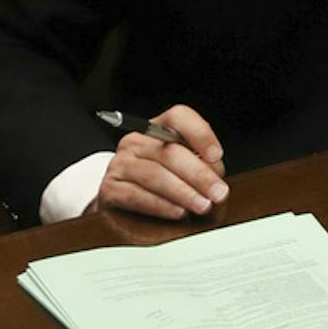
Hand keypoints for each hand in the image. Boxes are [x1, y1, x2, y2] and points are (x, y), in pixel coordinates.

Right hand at [91, 105, 227, 222]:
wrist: (120, 196)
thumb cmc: (158, 177)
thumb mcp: (178, 162)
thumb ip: (198, 162)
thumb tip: (215, 175)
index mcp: (156, 127)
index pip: (179, 117)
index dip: (200, 134)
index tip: (217, 156)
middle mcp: (135, 141)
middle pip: (170, 151)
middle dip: (199, 175)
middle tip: (218, 192)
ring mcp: (120, 164)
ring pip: (156, 175)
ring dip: (184, 193)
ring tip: (202, 205)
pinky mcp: (109, 189)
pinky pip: (137, 197)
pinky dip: (161, 206)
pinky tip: (178, 212)